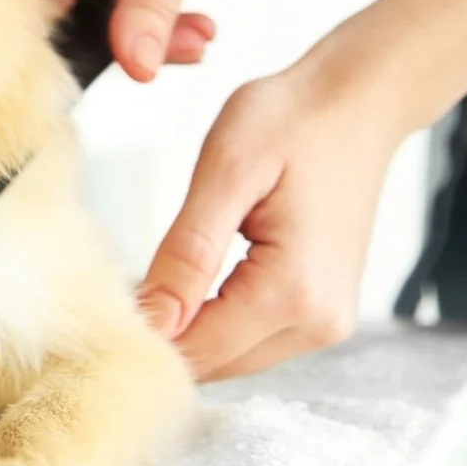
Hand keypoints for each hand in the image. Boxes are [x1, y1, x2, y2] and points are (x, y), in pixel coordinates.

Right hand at [22, 0, 262, 78]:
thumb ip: (156, 1)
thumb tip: (138, 69)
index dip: (9, 20)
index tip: (53, 75)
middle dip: (87, 41)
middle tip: (153, 63)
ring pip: (58, 17)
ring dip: (121, 40)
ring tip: (193, 41)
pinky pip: (86, 14)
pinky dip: (133, 30)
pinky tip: (189, 32)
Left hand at [137, 53, 402, 380]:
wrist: (359, 101)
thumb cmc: (292, 120)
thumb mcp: (226, 172)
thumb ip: (188, 252)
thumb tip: (153, 321)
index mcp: (294, 292)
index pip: (198, 350)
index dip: (145, 334)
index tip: (107, 300)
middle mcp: (319, 323)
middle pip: (216, 363)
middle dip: (166, 334)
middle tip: (124, 282)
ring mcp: (327, 323)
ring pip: (233, 357)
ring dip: (191, 328)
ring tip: (163, 273)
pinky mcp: (323, 313)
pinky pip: (254, 337)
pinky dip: (217, 319)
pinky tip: (196, 279)